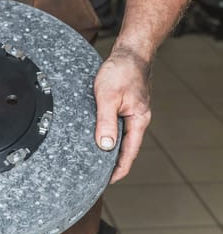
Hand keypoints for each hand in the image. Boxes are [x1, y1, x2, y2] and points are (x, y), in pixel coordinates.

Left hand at [93, 47, 151, 182]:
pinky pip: (117, 124)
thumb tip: (105, 146)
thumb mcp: (108, 97)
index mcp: (138, 120)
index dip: (119, 169)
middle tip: (97, 176)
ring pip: (120, 136)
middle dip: (113, 162)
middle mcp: (137, 118)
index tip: (107, 182)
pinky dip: (108, 134)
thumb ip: (106, 121)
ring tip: (94, 160)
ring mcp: (132, 112)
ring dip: (109, 148)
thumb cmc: (121, 70)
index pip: (129, 153)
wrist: (130, 51)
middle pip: (126, 147)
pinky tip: (97, 136)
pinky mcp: (125, 105)